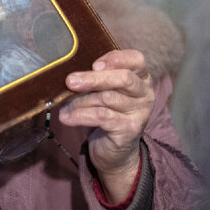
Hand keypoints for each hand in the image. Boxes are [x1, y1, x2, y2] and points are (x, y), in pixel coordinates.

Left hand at [59, 49, 154, 202]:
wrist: (116, 150)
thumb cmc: (109, 113)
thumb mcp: (107, 91)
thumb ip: (98, 78)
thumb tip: (73, 73)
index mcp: (141, 78)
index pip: (136, 59)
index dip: (116, 59)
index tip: (94, 64)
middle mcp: (145, 93)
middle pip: (123, 79)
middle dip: (94, 79)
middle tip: (70, 81)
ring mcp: (139, 112)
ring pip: (108, 98)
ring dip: (81, 100)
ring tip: (64, 104)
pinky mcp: (129, 129)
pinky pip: (101, 117)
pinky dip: (80, 115)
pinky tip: (66, 117)